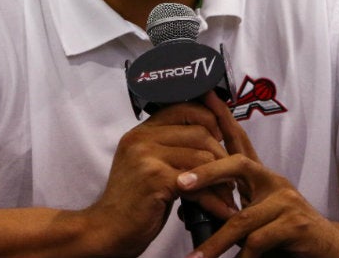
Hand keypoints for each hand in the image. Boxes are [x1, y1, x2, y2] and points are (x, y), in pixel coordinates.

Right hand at [83, 101, 237, 256]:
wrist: (107, 230)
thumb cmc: (133, 202)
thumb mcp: (148, 165)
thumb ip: (170, 147)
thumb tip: (212, 136)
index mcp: (141, 132)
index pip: (184, 108)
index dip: (209, 120)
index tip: (222, 138)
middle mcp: (142, 138)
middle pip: (200, 132)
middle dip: (222, 156)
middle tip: (231, 176)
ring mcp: (147, 156)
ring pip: (203, 156)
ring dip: (221, 180)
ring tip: (228, 196)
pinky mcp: (155, 177)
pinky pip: (198, 182)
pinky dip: (214, 199)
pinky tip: (221, 210)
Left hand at [177, 93, 338, 257]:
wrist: (332, 249)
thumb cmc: (288, 234)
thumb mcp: (257, 216)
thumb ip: (231, 206)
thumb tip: (191, 205)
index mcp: (262, 177)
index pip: (239, 142)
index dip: (223, 119)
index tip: (206, 98)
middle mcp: (274, 182)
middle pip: (238, 164)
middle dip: (207, 172)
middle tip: (180, 184)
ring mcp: (286, 201)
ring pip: (242, 219)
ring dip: (217, 242)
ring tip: (197, 257)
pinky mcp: (295, 224)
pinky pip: (258, 241)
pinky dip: (243, 257)